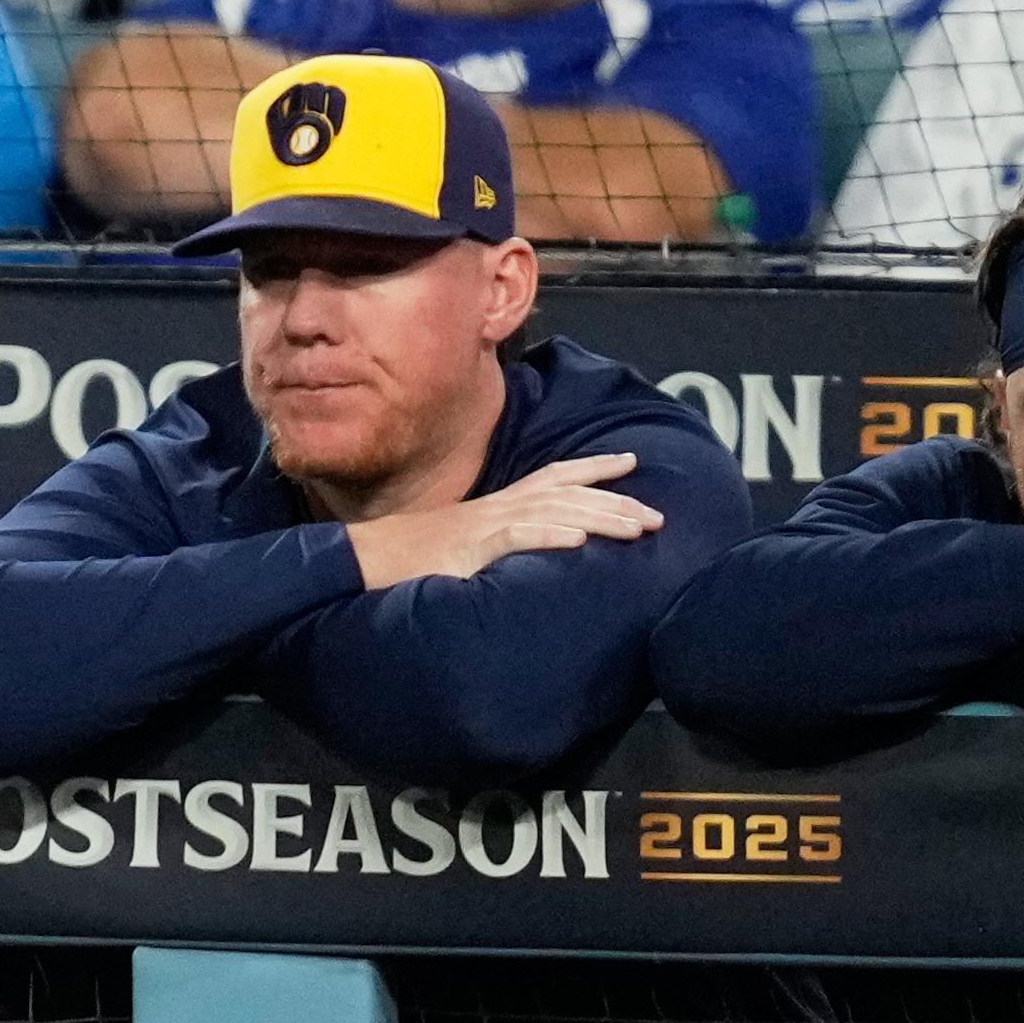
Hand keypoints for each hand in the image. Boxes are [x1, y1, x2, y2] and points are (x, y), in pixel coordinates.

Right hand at [343, 451, 662, 591]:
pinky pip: (515, 537)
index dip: (593, 468)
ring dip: (600, 518)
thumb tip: (525, 555)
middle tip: (659, 515)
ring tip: (638, 528)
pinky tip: (578, 540)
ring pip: (554, 512)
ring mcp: (484, 525)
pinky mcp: (470, 547)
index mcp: (497, 507)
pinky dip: (548, 535)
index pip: (552, 477)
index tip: (631, 461)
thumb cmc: (409, 560)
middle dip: (617, 501)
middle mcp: (497, 508)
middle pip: (567, 494)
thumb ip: (496, 546)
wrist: (364, 561)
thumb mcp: (463, 548)